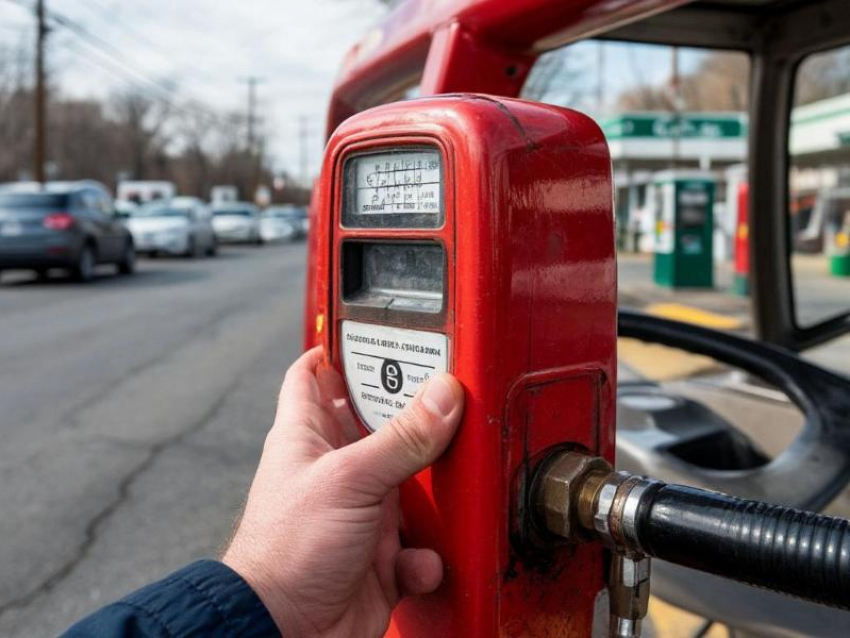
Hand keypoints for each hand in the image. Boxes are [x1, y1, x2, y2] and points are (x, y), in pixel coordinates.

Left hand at [222, 347, 463, 636]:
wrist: (285, 634)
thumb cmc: (286, 552)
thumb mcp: (350, 480)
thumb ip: (401, 438)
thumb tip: (443, 393)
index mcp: (309, 436)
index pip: (314, 375)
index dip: (338, 350)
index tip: (373, 331)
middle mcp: (336, 469)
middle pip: (379, 425)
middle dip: (413, 417)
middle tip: (446, 398)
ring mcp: (360, 513)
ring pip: (409, 484)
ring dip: (431, 493)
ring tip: (449, 484)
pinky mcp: (380, 557)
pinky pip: (419, 545)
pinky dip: (425, 555)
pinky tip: (415, 561)